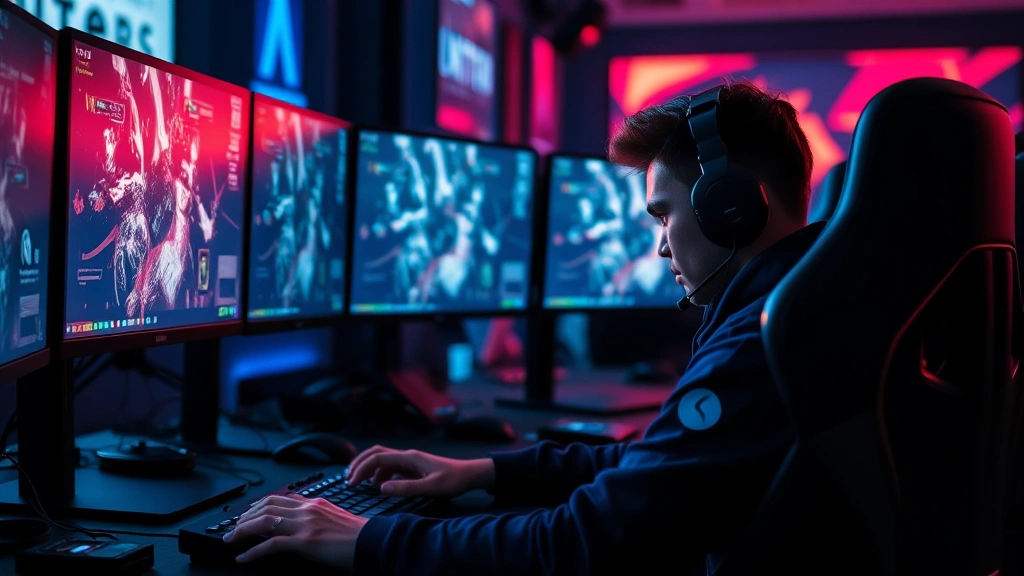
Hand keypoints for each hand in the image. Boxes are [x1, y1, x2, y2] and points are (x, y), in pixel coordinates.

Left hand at [223, 493, 367, 568]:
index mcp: (316, 502)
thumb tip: (305, 526)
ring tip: (231, 539)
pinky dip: (252, 551)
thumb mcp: (336, 519)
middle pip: (267, 505)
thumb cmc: (360, 536)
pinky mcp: (304, 542)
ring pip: (264, 521)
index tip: (249, 513)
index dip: (260, 505)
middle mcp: (308, 509)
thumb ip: (319, 518)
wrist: (374, 543)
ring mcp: (305, 524)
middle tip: (234, 526)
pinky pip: (270, 545)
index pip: (281, 498)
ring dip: (241, 530)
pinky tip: (243, 557)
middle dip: (245, 516)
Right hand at [346, 446, 494, 498]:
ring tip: (357, 483)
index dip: (361, 469)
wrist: (469, 474)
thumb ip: (406, 488)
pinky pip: (390, 467)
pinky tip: (376, 485)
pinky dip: (378, 474)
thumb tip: (380, 488)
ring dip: (367, 468)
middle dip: (359, 463)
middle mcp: (407, 456)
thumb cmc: (453, 480)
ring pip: (382, 459)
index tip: (352, 483)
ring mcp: (409, 461)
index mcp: (409, 458)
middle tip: (348, 479)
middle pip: (376, 453)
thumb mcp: (431, 488)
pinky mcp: (412, 467)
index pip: (377, 459)